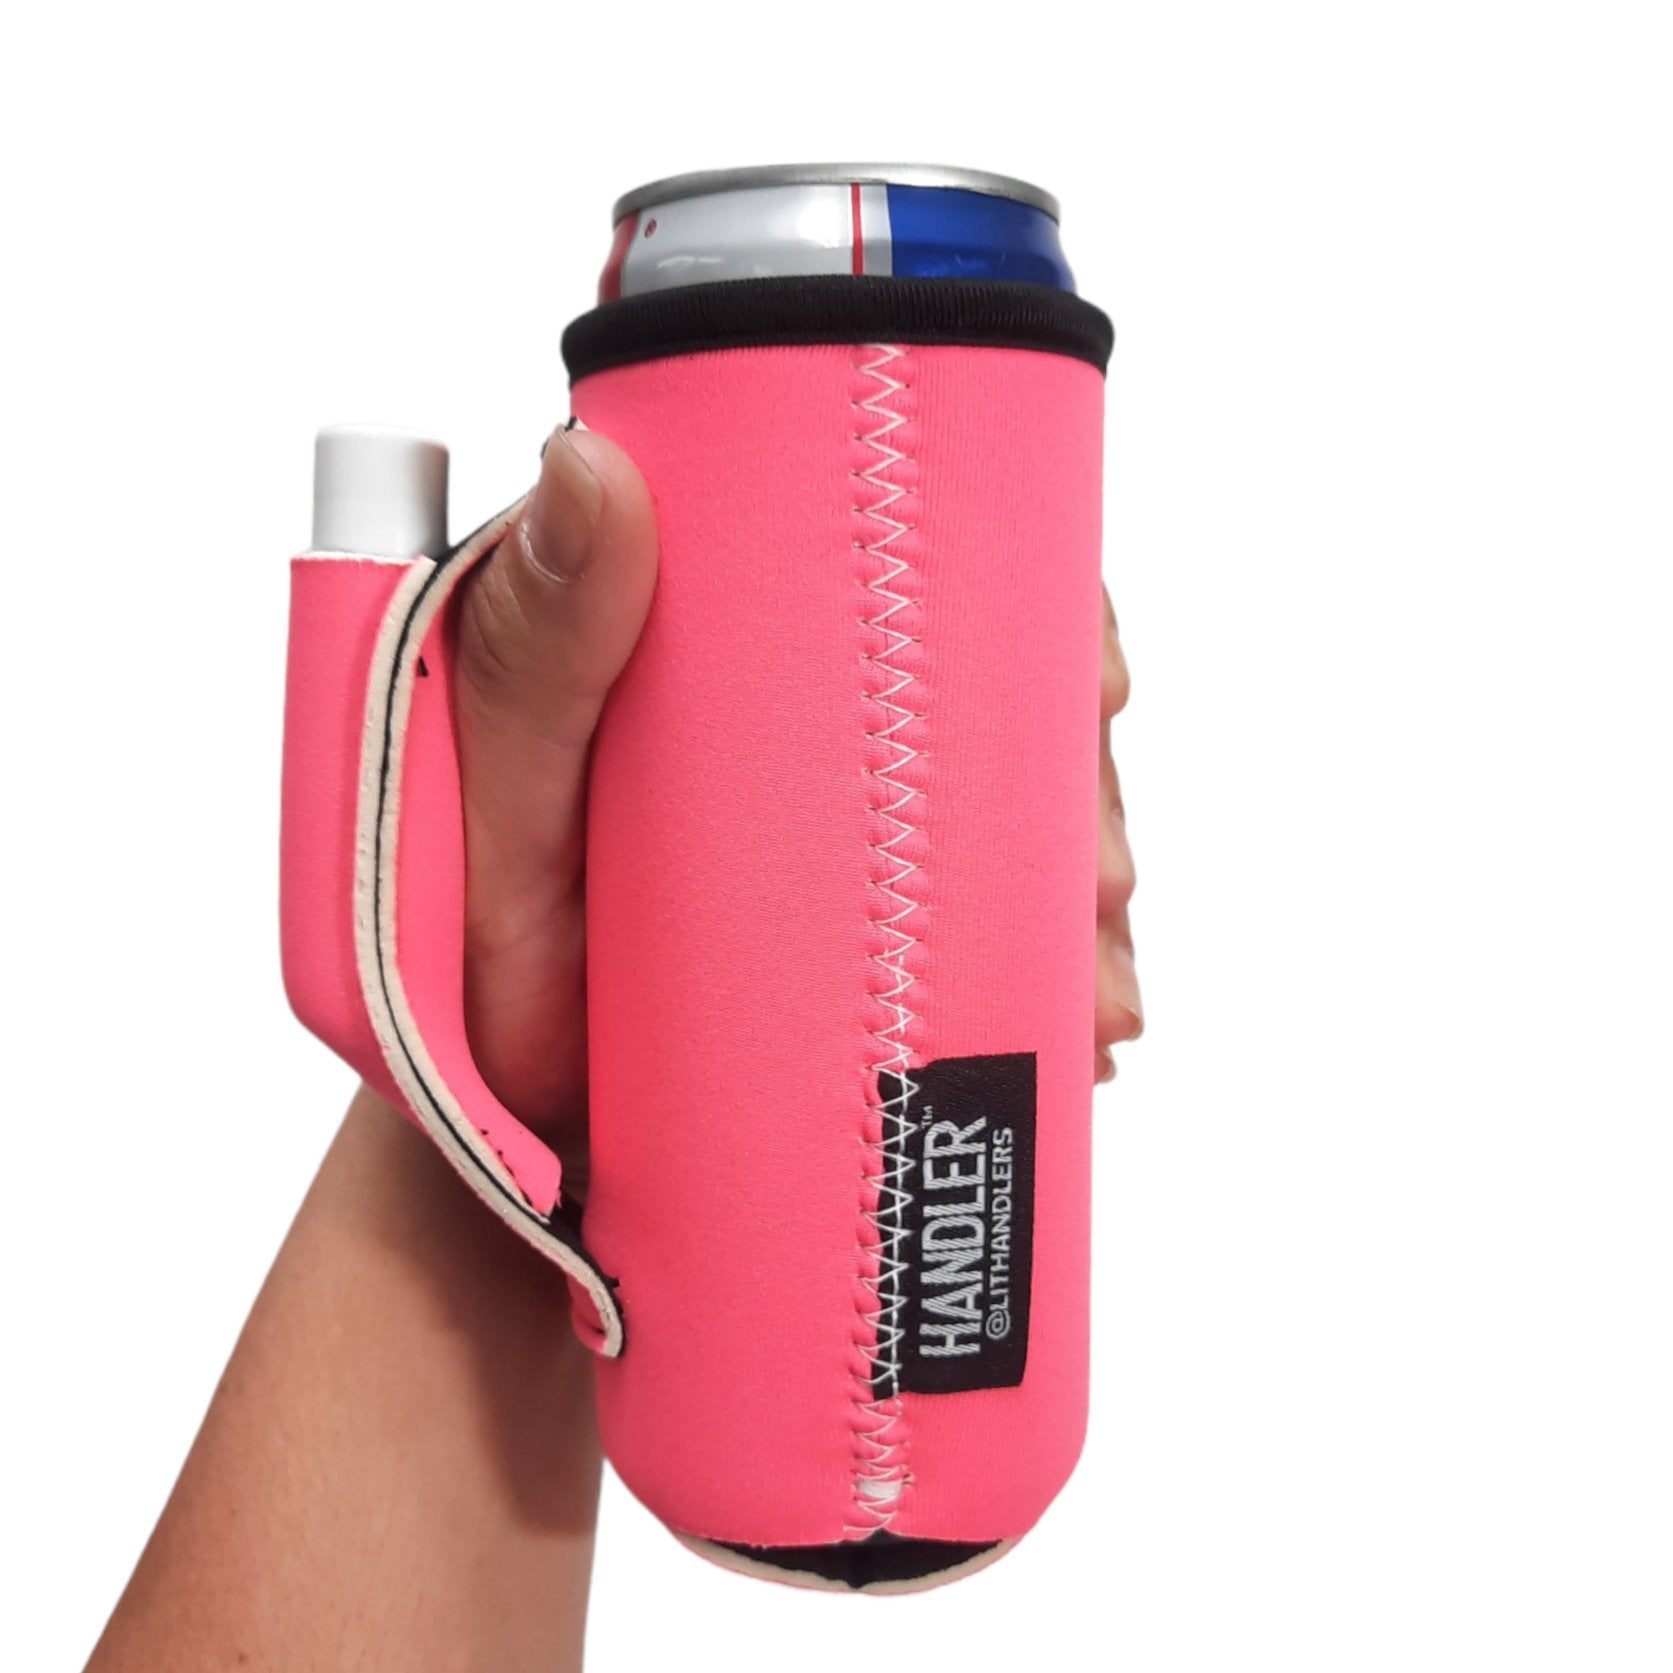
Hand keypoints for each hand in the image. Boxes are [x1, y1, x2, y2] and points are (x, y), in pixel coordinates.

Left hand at [455, 427, 1141, 1140]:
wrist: (489, 1129)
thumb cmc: (465, 960)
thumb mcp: (497, 794)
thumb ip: (536, 644)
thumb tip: (593, 463)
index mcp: (706, 619)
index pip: (901, 550)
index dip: (1024, 592)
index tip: (1093, 681)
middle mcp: (782, 703)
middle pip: (985, 690)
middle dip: (1075, 780)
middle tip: (1103, 881)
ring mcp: (822, 820)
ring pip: (1002, 811)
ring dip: (1078, 889)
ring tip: (1098, 994)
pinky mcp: (844, 923)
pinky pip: (977, 919)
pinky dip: (1048, 968)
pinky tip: (1084, 1021)